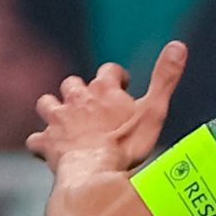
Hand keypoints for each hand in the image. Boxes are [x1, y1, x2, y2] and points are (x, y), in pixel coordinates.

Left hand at [28, 42, 184, 180]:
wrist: (95, 171)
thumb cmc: (126, 144)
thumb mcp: (154, 110)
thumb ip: (165, 78)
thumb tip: (179, 44)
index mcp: (104, 88)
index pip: (109, 71)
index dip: (117, 78)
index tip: (124, 87)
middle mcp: (77, 98)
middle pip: (73, 84)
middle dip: (80, 93)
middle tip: (93, 109)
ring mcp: (57, 119)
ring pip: (47, 103)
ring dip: (54, 110)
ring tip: (65, 122)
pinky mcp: (45, 141)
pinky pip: (36, 139)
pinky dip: (42, 143)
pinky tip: (49, 150)